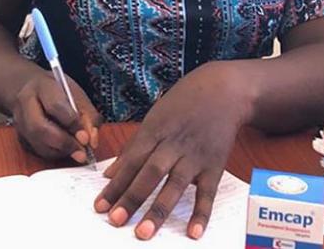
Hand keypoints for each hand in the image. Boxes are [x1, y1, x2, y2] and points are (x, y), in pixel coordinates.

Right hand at [12, 70, 102, 162]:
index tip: (86, 137)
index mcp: (42, 86)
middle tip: (82, 152)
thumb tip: (91, 140)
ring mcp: (19, 121)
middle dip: (64, 143)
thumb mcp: (76, 93)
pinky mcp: (20, 136)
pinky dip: (54, 154)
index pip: (56, 106)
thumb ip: (88, 114)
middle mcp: (25, 103)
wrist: (29, 87)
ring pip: (37, 144)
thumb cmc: (56, 89)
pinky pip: (37, 150)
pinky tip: (65, 150)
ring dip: (60, 152)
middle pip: (40, 128)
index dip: (72, 124)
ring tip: (77, 152)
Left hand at [93, 62, 246, 240]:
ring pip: (175, 185)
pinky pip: (207, 192)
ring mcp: (195, 155)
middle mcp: (174, 143)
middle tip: (115, 220)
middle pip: (150, 172)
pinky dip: (201, 213)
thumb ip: (133, 146)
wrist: (223, 90)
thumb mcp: (155, 116)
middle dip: (132, 197)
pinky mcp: (214, 165)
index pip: (132, 160)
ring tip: (144, 232)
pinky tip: (193, 233)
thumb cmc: (184, 102)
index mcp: (155, 129)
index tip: (100, 206)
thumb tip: (110, 174)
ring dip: (159, 209)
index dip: (116, 184)